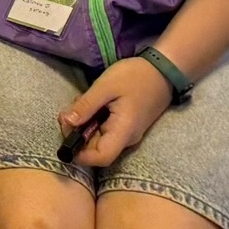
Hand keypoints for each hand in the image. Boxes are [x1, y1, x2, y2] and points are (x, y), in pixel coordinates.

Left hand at [59, 56, 176, 167]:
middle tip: (68, 112)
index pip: (101, 158)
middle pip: (96, 149)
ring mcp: (127, 133)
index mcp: (124, 132)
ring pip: (98, 140)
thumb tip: (66, 123)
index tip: (66, 132)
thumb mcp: (105, 87)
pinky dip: (92, 121)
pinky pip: (104, 131)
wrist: (162, 70)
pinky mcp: (125, 126)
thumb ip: (85, 106)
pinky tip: (91, 104)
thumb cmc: (135, 76)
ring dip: (83, 126)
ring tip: (81, 103)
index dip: (79, 153)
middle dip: (77, 134)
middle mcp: (127, 139)